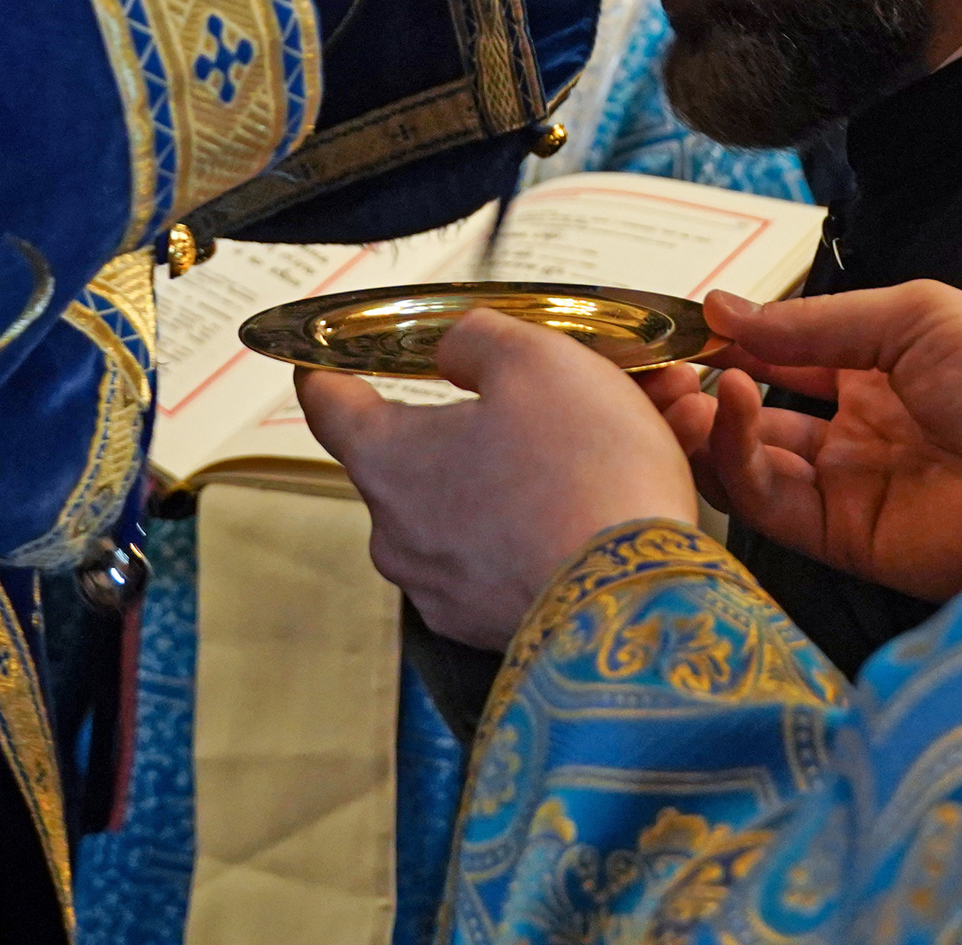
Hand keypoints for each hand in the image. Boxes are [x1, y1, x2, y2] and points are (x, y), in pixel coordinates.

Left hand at [299, 313, 698, 649]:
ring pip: (478, 501)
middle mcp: (400, 533)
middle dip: (483, 416)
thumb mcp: (535, 360)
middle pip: (421, 452)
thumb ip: (477, 338)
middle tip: (546, 391)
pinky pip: (511, 550)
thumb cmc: (583, 477)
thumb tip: (456, 348)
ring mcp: (444, 587)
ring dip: (530, 468)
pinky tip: (610, 499)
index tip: (324, 360)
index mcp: (389, 460)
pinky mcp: (492, 623)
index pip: (329, 404)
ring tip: (611, 441)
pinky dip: (550, 520)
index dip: (328, 369)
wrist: (637, 605)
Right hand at [648, 284, 961, 603]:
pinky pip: (771, 506)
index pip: (774, 356)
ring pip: (745, 464)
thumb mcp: (915, 318)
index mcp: (872, 370)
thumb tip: (718, 306)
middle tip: (658, 366)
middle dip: (694, 391)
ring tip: (687, 387)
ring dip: (704, 426)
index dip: (721, 341)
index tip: (671, 320)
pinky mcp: (848, 540)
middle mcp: (851, 432)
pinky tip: (730, 407)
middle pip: (747, 417)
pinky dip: (736, 460)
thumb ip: (813, 322)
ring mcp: (847, 488)